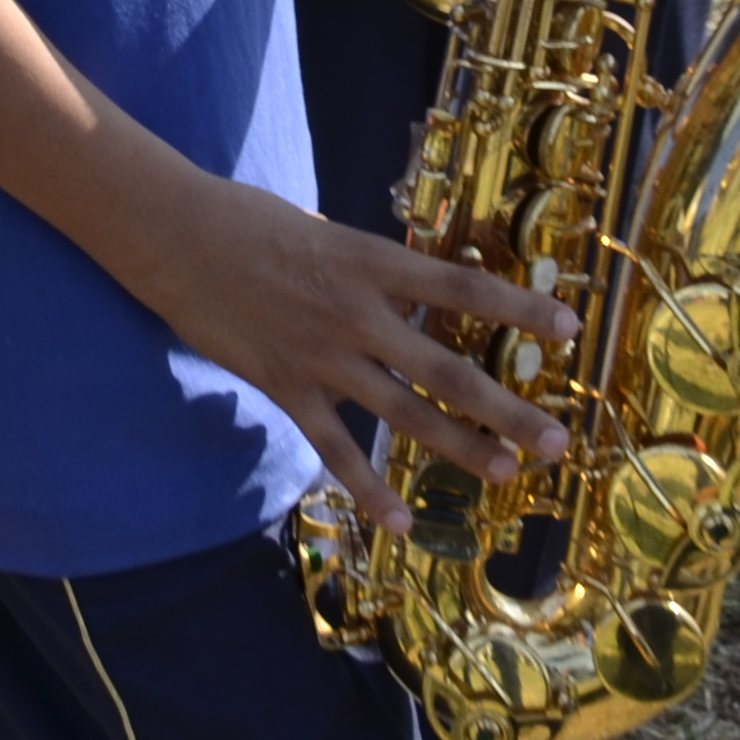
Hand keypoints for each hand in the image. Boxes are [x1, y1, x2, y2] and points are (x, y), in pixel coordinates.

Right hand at [99, 161, 575, 523]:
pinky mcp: (285, 384)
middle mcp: (357, 314)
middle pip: (448, 369)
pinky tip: (398, 521)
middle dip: (508, 408)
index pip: (462, 287)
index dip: (518, 310)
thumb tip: (397, 285)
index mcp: (369, 263)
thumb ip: (362, 265)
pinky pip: (334, 446)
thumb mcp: (318, 229)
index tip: (569, 328)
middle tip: (555, 440)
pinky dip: (366, 487)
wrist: (170, 232)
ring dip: (458, 446)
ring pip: (404, 412)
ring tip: (504, 470)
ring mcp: (322, 355)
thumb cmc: (243, 218)